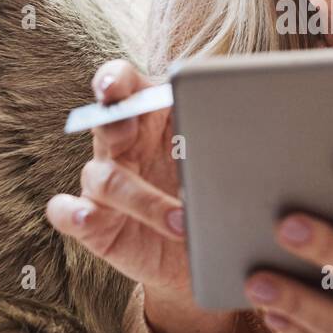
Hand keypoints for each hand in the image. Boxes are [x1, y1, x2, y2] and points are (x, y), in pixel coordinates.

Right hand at [45, 61, 244, 332]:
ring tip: (182, 222)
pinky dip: (74, 213)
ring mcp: (105, 183)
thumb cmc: (216, 191)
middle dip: (112, 119)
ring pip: (105, 178)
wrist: (205, 251)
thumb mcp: (227, 161)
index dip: (113, 80)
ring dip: (140, 199)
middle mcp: (122, 146)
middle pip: (105, 122)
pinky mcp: (95, 221)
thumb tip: (265, 123)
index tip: (114, 86)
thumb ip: (232, 137)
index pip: (123, 85)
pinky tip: (89, 216)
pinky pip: (68, 212)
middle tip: (126, 125)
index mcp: (151, 118)